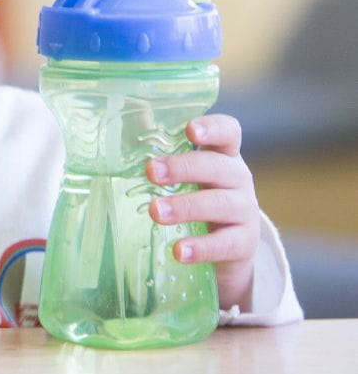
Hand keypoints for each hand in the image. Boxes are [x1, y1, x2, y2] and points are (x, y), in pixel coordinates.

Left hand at [147, 113, 259, 310]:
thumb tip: (128, 122)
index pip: (228, 132)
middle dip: (184, 168)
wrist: (228, 249)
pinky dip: (201, 248)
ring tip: (155, 212)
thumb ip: (163, 154)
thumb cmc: (198, 199)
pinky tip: (178, 251)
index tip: (190, 130)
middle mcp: (239, 179)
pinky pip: (225, 244)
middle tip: (151, 172)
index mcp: (223, 156)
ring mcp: (245, 212)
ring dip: (186, 207)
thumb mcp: (185, 176)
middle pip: (218, 167)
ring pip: (220, 204)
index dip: (213, 128)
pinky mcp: (244, 244)